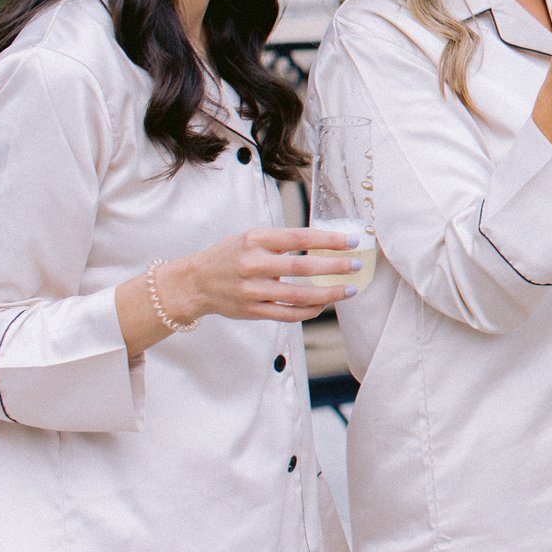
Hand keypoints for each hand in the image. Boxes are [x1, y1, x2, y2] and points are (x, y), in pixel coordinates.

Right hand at [177, 225, 359, 323]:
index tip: (353, 241)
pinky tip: (324, 305)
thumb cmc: (230, 256)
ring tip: (349, 290)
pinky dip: (309, 311)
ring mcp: (251, 290)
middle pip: (301, 267)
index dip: (329, 240)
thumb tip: (326, 244)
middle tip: (356, 266)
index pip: (299, 237)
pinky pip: (286, 315)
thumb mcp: (252, 238)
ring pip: (297, 296)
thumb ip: (282, 241)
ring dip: (328, 294)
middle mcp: (252, 264)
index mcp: (255, 240)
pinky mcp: (251, 311)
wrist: (195, 283)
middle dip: (334, 267)